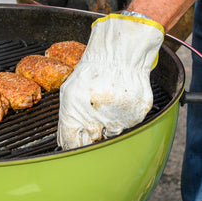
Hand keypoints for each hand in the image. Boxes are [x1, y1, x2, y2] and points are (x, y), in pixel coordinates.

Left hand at [57, 12, 163, 148]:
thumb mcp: (69, 92)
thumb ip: (67, 122)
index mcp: (76, 114)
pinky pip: (128, 125)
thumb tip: (65, 144)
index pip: (71, 145)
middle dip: (93, 136)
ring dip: (109, 126)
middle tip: (95, 116)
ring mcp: (118, 119)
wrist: (119, 52)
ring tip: (108, 104)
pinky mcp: (136, 115)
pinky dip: (124, 117)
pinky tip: (120, 101)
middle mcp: (97, 120)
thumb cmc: (92, 72)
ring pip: (112, 135)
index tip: (77, 145)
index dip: (74, 147)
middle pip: (93, 144)